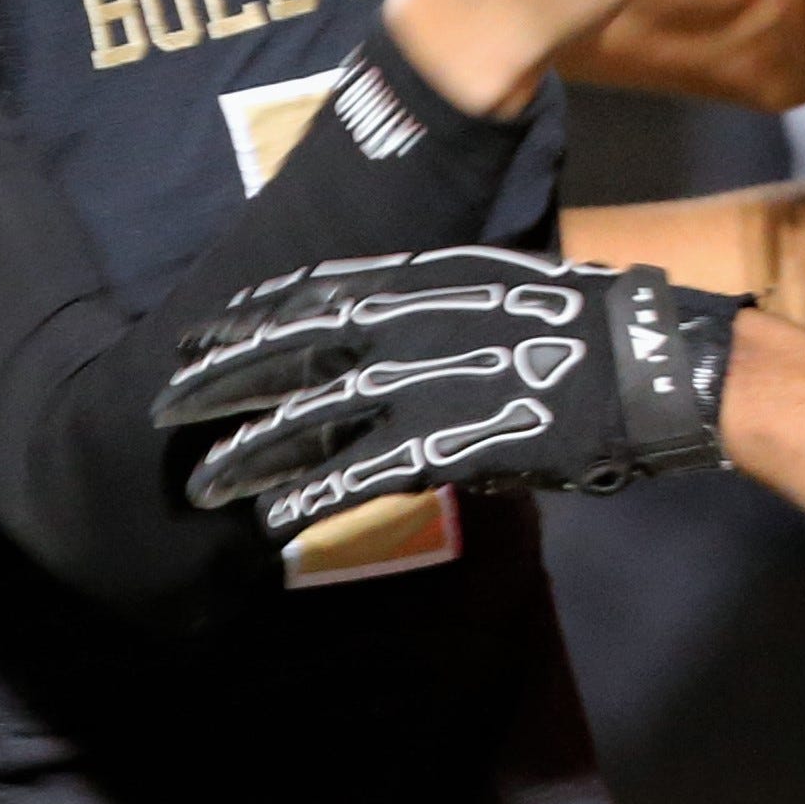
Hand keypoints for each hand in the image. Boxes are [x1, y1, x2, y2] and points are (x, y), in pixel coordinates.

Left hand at [154, 248, 736, 534]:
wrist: (638, 360)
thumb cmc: (574, 319)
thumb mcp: (488, 284)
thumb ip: (425, 303)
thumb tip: (374, 328)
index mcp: (415, 278)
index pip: (308, 292)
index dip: (246, 314)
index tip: (197, 330)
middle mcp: (404, 324)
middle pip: (288, 352)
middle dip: (222, 379)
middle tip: (166, 404)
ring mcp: (420, 384)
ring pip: (310, 419)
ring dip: (250, 452)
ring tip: (203, 482)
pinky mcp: (444, 443)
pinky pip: (359, 476)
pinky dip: (311, 501)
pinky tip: (275, 524)